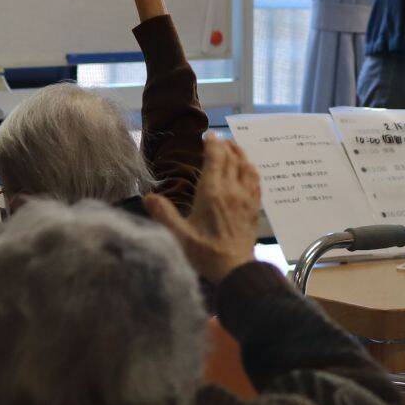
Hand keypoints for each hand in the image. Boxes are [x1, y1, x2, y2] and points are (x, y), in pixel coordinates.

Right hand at [145, 137, 262, 283]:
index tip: (209, 135)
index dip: (213, 144)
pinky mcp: (255, 207)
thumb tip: (148, 196)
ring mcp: (246, 198)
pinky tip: (249, 168)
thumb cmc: (205, 253)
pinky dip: (251, 169)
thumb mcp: (178, 235)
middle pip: (232, 159)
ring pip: (247, 166)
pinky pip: (256, 181)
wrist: (235, 269)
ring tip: (233, 147)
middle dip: (225, 145)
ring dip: (240, 153)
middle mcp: (232, 190)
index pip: (215, 159)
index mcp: (212, 193)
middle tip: (219, 139)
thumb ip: (163, 214)